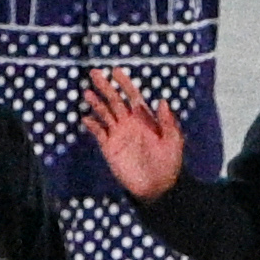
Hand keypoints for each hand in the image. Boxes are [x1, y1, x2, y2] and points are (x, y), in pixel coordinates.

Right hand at [81, 69, 184, 199]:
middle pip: (114, 100)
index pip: (132, 96)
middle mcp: (129, 123)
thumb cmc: (168, 164)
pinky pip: (99, 133)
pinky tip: (86, 118)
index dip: (125, 83)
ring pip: (104, 113)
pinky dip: (92, 125)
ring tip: (87, 92)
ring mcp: (118, 134)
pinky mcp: (110, 148)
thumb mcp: (173, 142)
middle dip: (105, 86)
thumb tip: (162, 101)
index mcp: (144, 119)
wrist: (157, 187)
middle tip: (94, 72)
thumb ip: (168, 122)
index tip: (116, 71)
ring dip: (96, 103)